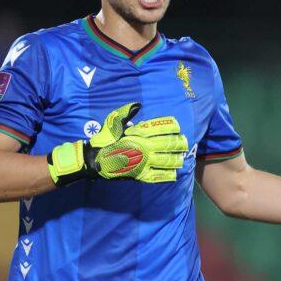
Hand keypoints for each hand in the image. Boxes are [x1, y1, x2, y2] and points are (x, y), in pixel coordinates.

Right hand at [47, 102, 188, 185]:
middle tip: (185, 143)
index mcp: (139, 133)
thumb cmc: (105, 139)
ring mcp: (144, 162)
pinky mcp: (140, 175)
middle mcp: (145, 147)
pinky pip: (158, 176)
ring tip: (181, 159)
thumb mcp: (114, 122)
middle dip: (179, 144)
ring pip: (167, 161)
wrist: (95, 159)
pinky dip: (167, 175)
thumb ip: (127, 113)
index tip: (178, 127)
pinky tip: (174, 174)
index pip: (161, 128)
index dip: (172, 127)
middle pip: (168, 144)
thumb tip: (137, 105)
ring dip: (176, 160)